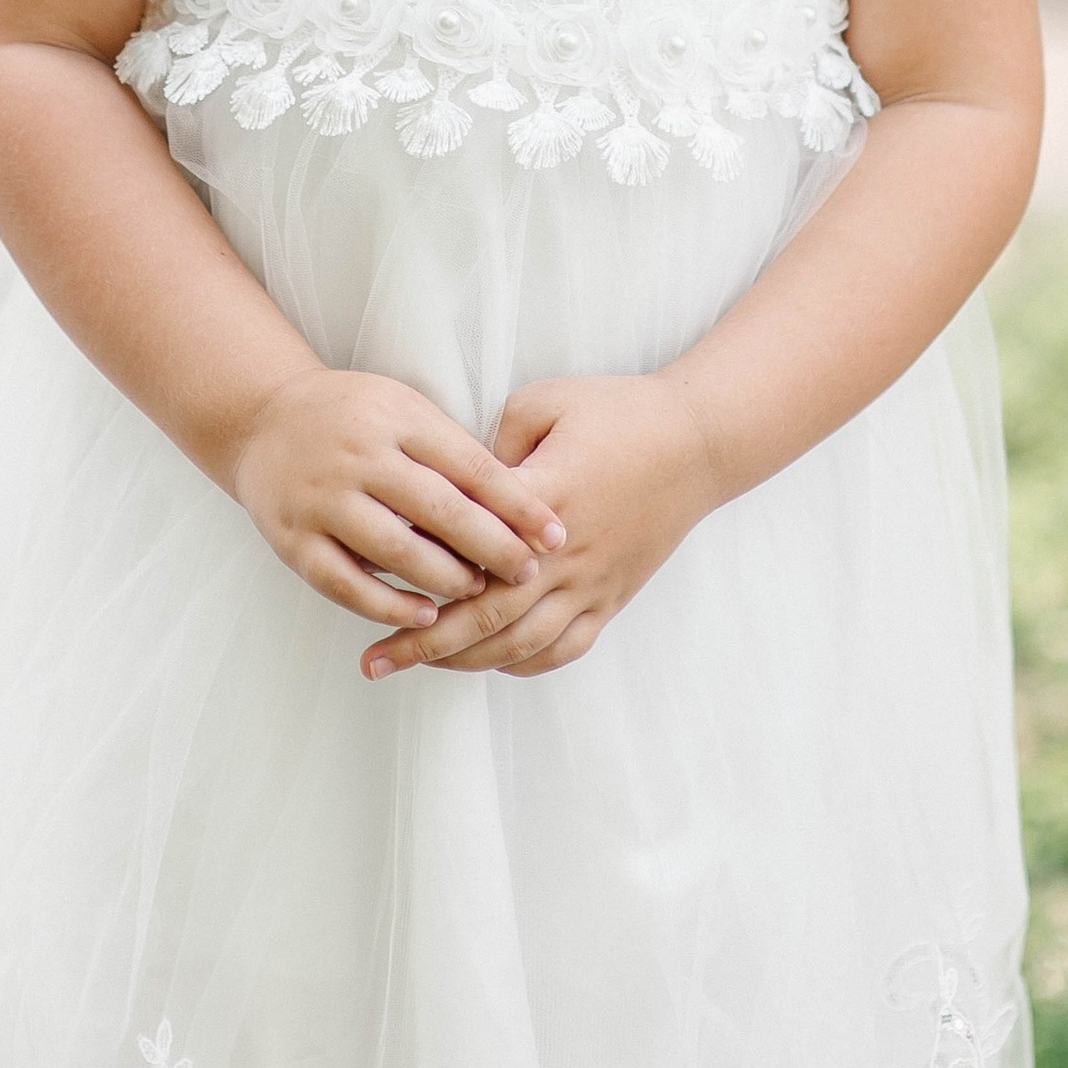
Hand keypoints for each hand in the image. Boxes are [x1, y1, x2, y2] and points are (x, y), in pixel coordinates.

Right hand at [228, 366, 568, 637]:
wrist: (260, 419)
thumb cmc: (351, 416)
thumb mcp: (403, 408)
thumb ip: (450, 450)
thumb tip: (518, 501)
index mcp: (395, 419)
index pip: (469, 466)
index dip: (517, 504)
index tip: (556, 534)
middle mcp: (358, 456)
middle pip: (438, 509)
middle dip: (491, 546)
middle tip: (528, 573)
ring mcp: (322, 499)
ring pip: (395, 550)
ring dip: (445, 578)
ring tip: (479, 592)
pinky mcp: (294, 540)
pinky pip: (346, 583)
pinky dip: (388, 605)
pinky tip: (424, 615)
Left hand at [361, 373, 721, 680]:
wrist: (697, 442)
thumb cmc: (618, 411)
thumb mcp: (545, 401)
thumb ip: (491, 444)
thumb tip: (450, 482)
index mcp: (543, 502)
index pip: (469, 554)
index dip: (418, 579)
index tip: (370, 591)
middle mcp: (565, 555)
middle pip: (486, 618)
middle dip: (425, 645)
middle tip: (375, 662)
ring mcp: (593, 583)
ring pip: (521, 644)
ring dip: (466, 662)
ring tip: (420, 666)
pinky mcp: (613, 596)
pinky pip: (565, 647)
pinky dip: (522, 664)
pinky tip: (489, 662)